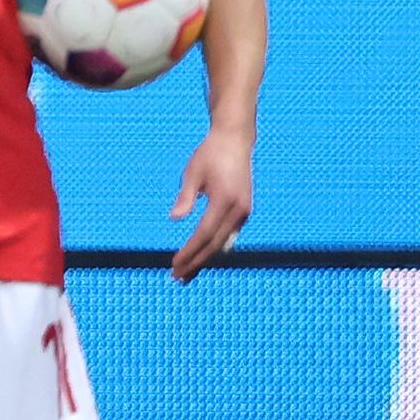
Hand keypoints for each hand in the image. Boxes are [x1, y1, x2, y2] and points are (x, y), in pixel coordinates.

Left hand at [168, 127, 251, 281]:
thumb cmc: (209, 154)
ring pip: (224, 243)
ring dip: (206, 259)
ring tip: (188, 274)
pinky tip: (204, 257)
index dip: (189, 253)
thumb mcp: (192, 173)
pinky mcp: (245, 210)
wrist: (235, 141)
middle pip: (215, 245)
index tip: (174, 265)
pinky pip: (230, 236)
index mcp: (225, 200)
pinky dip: (216, 248)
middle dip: (196, 263)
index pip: (204, 235)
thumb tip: (175, 218)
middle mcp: (239, 209)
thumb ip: (185, 197)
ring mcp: (245, 211)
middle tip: (177, 278)